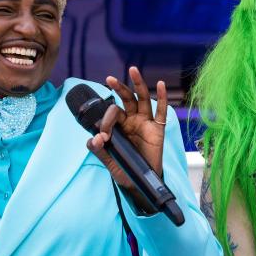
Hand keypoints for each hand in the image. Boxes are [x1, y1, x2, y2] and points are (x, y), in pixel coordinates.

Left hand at [86, 66, 167, 189]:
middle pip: (126, 99)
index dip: (106, 121)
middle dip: (119, 88)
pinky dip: (162, 98)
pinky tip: (161, 85)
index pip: (112, 113)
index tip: (104, 137)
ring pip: (142, 99)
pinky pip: (161, 111)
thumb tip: (93, 138)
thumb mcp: (110, 163)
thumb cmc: (126, 172)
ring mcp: (145, 123)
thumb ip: (100, 151)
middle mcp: (132, 121)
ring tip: (133, 70)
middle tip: (110, 79)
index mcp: (119, 126)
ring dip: (138, 84)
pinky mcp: (158, 129)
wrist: (142, 185)